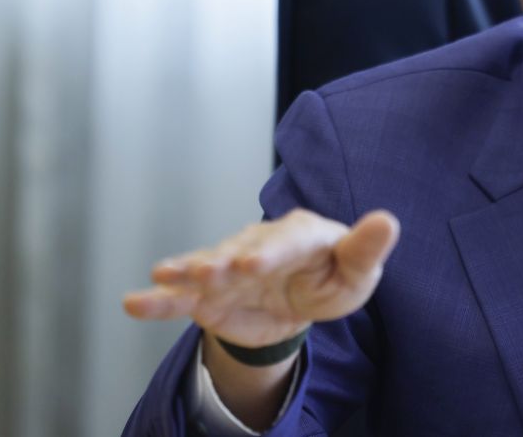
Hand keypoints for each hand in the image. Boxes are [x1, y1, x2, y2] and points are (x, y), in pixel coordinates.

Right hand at [123, 208, 399, 347]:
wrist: (301, 299)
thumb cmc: (335, 275)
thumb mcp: (357, 270)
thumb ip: (367, 249)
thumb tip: (388, 221)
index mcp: (301, 234)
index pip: (287, 241)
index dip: (270, 251)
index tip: (253, 264)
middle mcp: (259, 243)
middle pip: (240, 251)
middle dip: (224, 261)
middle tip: (210, 271)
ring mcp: (230, 266)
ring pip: (205, 267)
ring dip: (187, 271)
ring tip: (164, 276)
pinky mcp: (209, 293)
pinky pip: (181, 296)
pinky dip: (158, 299)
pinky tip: (134, 302)